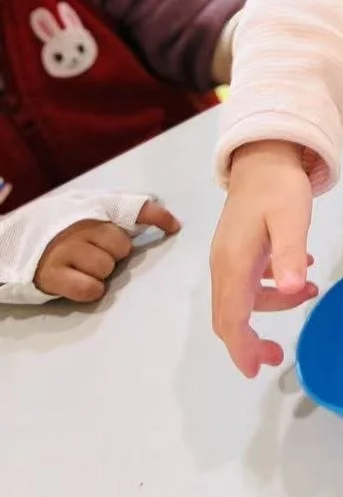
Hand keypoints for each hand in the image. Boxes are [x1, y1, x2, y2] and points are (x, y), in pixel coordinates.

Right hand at [35, 200, 180, 301]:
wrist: (14, 244)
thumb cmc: (61, 230)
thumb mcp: (89, 211)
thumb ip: (125, 212)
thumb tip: (172, 223)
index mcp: (92, 209)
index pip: (134, 207)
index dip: (157, 216)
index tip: (173, 227)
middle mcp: (79, 226)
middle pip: (120, 246)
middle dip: (114, 254)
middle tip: (96, 253)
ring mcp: (65, 250)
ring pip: (106, 268)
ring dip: (100, 273)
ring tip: (82, 267)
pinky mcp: (52, 275)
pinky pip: (89, 289)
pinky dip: (89, 289)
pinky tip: (78, 283)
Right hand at [211, 142, 316, 376]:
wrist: (263, 155)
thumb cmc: (278, 187)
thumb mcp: (291, 218)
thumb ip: (290, 254)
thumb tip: (293, 291)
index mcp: (233, 263)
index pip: (232, 318)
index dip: (241, 348)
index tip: (256, 370)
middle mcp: (225, 264)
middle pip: (229, 316)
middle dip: (250, 340)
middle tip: (278, 356)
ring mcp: (229, 256)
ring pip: (243, 298)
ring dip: (272, 306)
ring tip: (311, 292)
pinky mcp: (239, 247)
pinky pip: (250, 280)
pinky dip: (271, 286)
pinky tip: (299, 272)